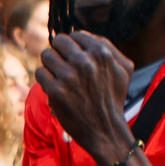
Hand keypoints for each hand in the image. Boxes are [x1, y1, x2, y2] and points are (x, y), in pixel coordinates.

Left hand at [35, 30, 135, 165]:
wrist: (106, 130)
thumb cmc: (114, 98)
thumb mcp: (124, 69)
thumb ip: (108, 47)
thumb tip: (83, 35)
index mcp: (101, 53)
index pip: (74, 35)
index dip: (73, 46)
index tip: (74, 57)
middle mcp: (84, 62)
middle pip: (58, 42)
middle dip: (59, 52)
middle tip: (63, 65)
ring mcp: (68, 76)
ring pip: (46, 55)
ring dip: (50, 64)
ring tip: (58, 75)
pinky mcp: (55, 91)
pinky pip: (40, 73)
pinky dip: (45, 79)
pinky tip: (54, 86)